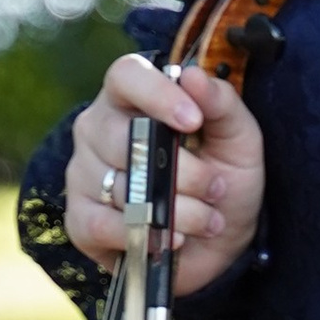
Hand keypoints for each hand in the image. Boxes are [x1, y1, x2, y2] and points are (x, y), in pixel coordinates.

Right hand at [61, 50, 266, 298]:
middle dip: (183, 171)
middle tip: (216, 188)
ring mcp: (84, 174)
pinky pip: (101, 225)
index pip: (126, 75)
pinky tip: (172, 238)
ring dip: (178, 210)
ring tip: (207, 220)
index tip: (193, 120)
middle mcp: (98, 130)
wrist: (219, 244)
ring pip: (121, 187)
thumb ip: (222, 104)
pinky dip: (144, 234)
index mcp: (133, 99)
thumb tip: (194, 76)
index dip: (156, 94)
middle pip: (122, 137)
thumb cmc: (224, 180)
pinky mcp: (80, 220)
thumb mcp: (238, 140)